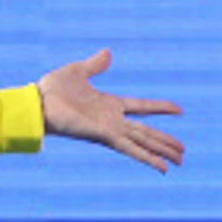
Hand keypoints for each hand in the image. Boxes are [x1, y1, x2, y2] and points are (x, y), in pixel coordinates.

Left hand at [36, 49, 184, 172]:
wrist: (38, 103)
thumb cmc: (52, 90)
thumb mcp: (78, 71)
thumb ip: (96, 65)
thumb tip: (108, 53)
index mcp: (110, 104)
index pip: (142, 107)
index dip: (161, 108)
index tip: (180, 110)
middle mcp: (113, 120)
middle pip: (147, 132)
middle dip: (165, 141)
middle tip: (183, 151)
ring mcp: (110, 130)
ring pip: (144, 142)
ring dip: (162, 151)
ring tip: (180, 161)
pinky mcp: (105, 136)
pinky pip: (132, 149)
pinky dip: (148, 158)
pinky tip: (162, 168)